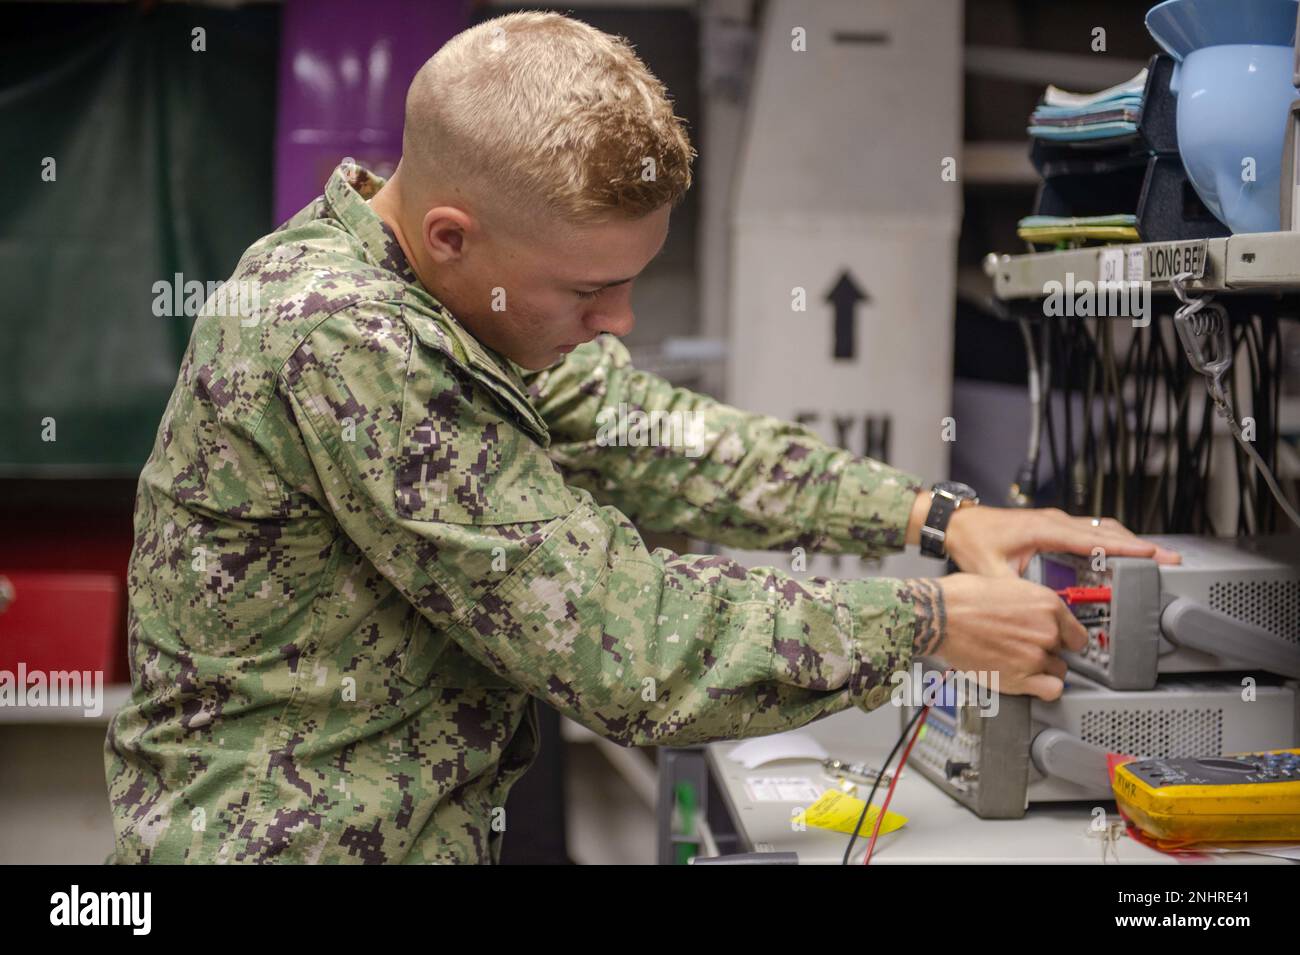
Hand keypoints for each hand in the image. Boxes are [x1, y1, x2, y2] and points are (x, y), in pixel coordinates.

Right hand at [901, 573, 1087, 700]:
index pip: (1076, 633)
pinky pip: (1051, 690)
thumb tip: (1035, 616)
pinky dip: (1043, 689)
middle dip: (1046, 651)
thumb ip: (1029, 606)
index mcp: (1047, 604)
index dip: (1063, 638)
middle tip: (1023, 648)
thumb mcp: (1006, 587)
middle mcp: (1047, 630)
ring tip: (1017, 663)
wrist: (939, 616)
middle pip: (1064, 652)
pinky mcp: (1021, 677)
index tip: (1057, 642)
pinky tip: (1028, 682)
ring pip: (1057, 671)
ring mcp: (1035, 655)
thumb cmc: (961, 598)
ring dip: (1041, 669)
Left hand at [940, 503, 1180, 577]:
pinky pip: (1089, 532)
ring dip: (1127, 543)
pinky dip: (1110, 541)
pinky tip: (1120, 554)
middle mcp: (1054, 521)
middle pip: (1106, 532)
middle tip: (1169, 560)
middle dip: (1139, 546)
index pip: (1094, 539)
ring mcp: (1055, 522)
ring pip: (1101, 530)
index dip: (1126, 549)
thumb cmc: (972, 541)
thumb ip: (1016, 592)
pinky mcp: (1052, 526)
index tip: (1153, 555)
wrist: (957, 523)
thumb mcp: (992, 573)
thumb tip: (1037, 612)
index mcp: (1044, 529)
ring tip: (1154, 558)